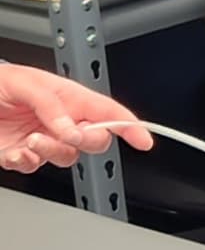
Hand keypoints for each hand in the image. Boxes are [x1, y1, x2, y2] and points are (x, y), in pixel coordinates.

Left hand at [0, 65, 152, 173]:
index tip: (143, 140)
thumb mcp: (23, 82)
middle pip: (94, 140)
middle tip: (67, 134)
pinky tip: (15, 152)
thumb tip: (72, 129)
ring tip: (31, 140)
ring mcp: (44, 139)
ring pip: (67, 158)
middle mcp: (60, 121)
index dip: (129, 126)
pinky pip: (35, 167)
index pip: (108, 112)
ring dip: (51, 151)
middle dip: (85, 141)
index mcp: (67, 98)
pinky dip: (26, 162)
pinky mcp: (24, 154)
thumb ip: (51, 105)